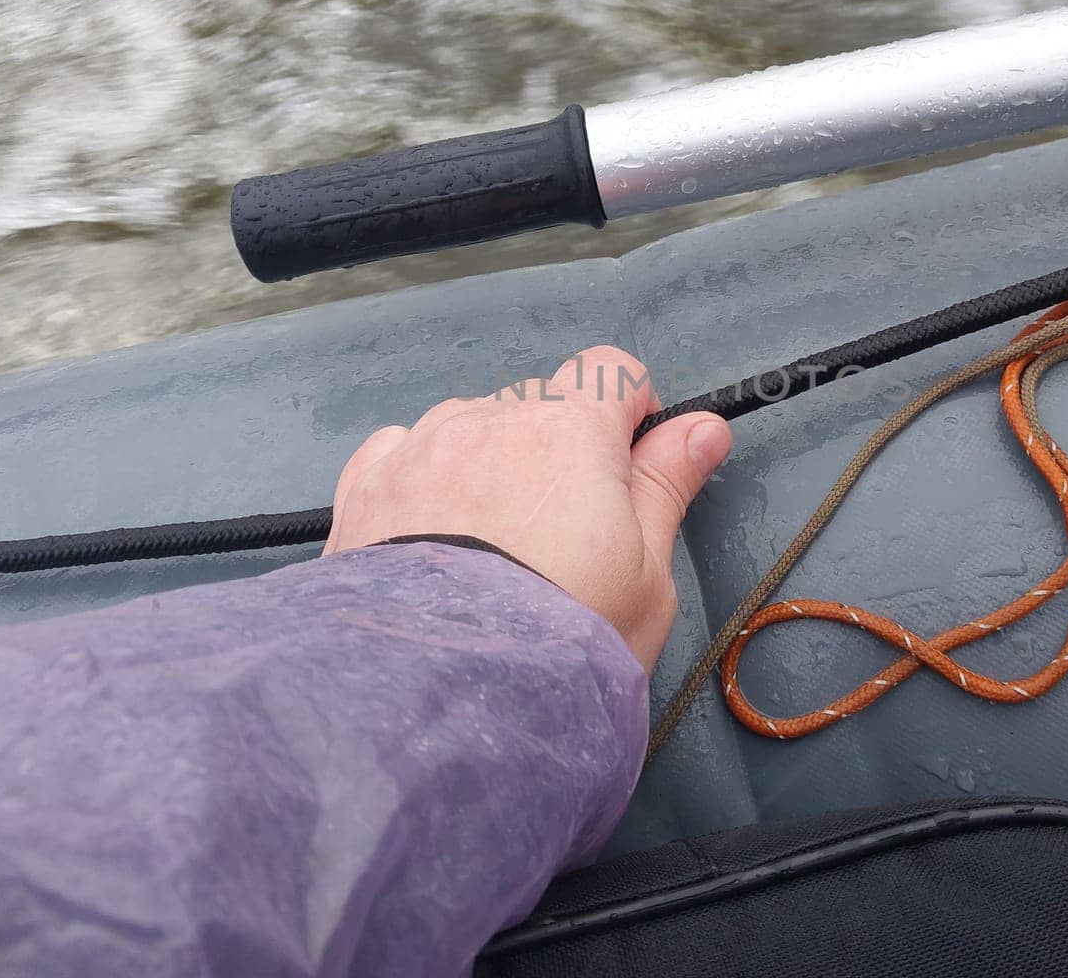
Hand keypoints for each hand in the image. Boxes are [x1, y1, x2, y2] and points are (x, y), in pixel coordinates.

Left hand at [324, 346, 732, 671]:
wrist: (442, 696)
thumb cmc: (560, 640)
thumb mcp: (647, 575)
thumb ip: (667, 487)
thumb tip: (701, 428)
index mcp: (571, 429)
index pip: (612, 370)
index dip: (629, 411)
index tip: (630, 463)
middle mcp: (491, 418)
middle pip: (538, 405)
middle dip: (555, 451)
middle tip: (562, 536)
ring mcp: (421, 446)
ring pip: (469, 426)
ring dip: (487, 462)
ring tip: (487, 550)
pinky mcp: (365, 486)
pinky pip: (402, 451)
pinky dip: (421, 478)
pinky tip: (428, 536)